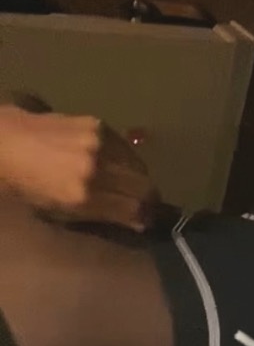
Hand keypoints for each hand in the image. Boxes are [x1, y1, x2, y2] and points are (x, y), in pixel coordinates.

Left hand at [0, 104, 158, 230]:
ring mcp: (98, 143)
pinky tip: (114, 163)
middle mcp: (95, 169)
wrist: (6, 144)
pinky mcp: (98, 124)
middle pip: (145, 187)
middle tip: (145, 204)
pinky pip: (126, 147)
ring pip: (139, 166)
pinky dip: (126, 159)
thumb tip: (136, 220)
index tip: (146, 221)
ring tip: (128, 184)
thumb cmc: (27, 188)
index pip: (135, 209)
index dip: (146, 217)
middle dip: (149, 199)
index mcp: (83, 196)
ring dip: (138, 178)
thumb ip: (100, 216)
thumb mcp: (60, 213)